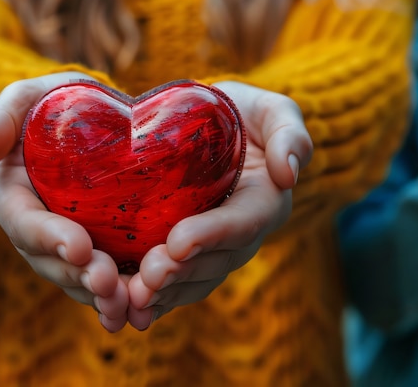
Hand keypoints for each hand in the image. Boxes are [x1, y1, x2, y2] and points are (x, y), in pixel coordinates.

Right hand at [0, 72, 128, 332]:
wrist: (102, 121)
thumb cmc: (60, 104)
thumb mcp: (31, 98)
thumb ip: (2, 118)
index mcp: (13, 195)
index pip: (23, 222)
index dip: (48, 238)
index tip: (79, 247)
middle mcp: (34, 229)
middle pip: (49, 262)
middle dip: (77, 276)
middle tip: (108, 282)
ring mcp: (64, 245)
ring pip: (75, 280)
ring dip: (99, 297)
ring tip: (127, 304)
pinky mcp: (95, 253)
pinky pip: (102, 282)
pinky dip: (120, 299)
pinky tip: (141, 312)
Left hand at [125, 81, 312, 329]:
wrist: (214, 126)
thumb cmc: (243, 114)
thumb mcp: (272, 110)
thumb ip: (289, 133)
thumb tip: (288, 173)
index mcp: (264, 200)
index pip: (243, 223)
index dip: (212, 235)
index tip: (178, 242)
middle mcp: (242, 234)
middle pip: (217, 261)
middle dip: (183, 273)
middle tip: (148, 278)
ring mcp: (215, 248)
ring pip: (196, 279)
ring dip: (167, 294)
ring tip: (134, 299)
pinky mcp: (189, 252)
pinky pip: (177, 282)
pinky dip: (156, 298)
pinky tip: (128, 307)